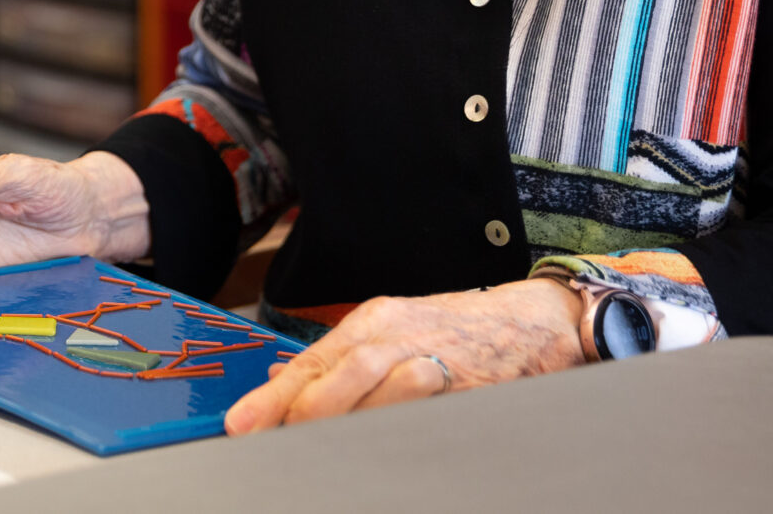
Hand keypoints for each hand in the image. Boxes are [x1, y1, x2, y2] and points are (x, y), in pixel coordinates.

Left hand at [224, 278, 583, 432]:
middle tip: (268, 442)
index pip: (313, 361)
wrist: (533, 322)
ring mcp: (432, 357)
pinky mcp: (466, 385)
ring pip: (378, 389)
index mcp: (374, 322)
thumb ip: (336, 361)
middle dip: (301, 413)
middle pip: (339, 374)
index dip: (274, 396)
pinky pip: (426, 412)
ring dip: (344, 422)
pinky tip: (378, 449)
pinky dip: (399, 429)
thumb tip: (276, 381)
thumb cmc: (457, 330)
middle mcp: (398, 334)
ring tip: (315, 450)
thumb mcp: (391, 331)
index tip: (239, 426)